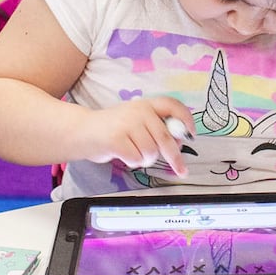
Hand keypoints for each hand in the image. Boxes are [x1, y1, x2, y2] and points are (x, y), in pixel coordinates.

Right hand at [74, 96, 191, 177]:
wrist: (83, 131)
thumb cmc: (113, 129)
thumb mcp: (136, 120)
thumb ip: (156, 127)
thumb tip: (179, 142)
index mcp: (146, 104)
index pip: (173, 106)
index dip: (186, 120)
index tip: (192, 135)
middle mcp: (139, 111)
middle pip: (166, 138)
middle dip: (175, 157)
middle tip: (182, 170)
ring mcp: (127, 124)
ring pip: (151, 152)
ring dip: (145, 159)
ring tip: (133, 152)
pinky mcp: (117, 139)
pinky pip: (137, 159)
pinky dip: (132, 162)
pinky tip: (123, 154)